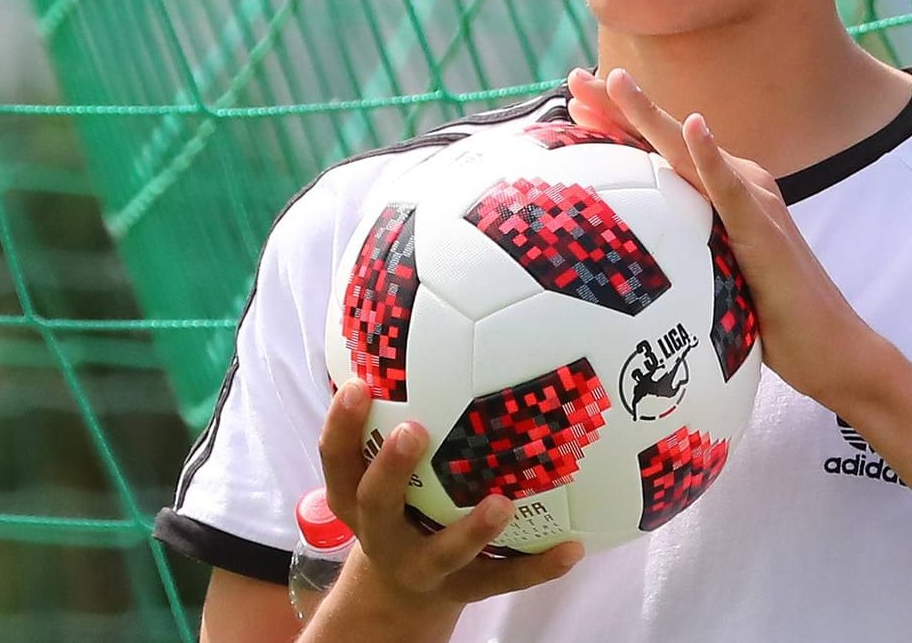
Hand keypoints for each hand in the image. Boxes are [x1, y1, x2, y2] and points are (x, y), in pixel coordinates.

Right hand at [318, 379, 583, 604]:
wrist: (399, 593)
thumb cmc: (400, 503)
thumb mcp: (381, 467)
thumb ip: (394, 410)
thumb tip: (419, 319)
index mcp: (356, 499)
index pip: (337, 459)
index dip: (341, 425)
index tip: (359, 384)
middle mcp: (382, 534)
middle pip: (376, 504)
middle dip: (391, 469)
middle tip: (414, 430)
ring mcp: (424, 567)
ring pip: (443, 553)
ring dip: (471, 530)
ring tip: (503, 502)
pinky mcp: (465, 589)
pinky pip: (504, 579)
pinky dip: (540, 566)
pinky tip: (575, 548)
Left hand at [565, 68, 891, 406]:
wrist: (831, 346)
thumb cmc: (772, 318)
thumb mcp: (715, 281)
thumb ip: (685, 259)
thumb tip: (638, 267)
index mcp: (718, 197)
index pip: (659, 156)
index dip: (616, 125)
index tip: (573, 101)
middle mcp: (737, 187)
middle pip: (665, 143)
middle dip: (619, 107)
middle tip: (574, 78)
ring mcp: (754, 204)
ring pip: (691, 154)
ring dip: (653, 117)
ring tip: (618, 84)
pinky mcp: (765, 231)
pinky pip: (733, 191)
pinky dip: (713, 158)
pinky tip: (696, 129)